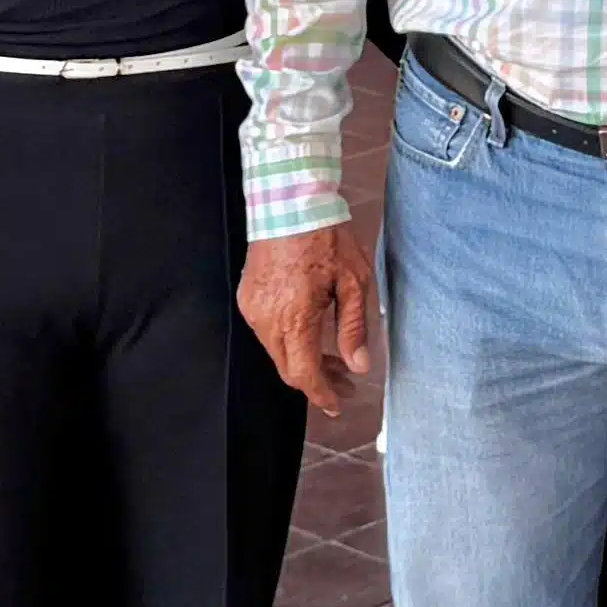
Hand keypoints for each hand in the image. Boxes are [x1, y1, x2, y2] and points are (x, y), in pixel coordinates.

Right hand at [237, 225, 377, 414]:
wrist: (288, 202)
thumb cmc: (326, 237)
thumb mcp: (355, 280)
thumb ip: (354, 327)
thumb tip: (359, 365)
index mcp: (295, 317)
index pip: (304, 374)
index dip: (322, 394)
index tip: (338, 404)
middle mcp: (267, 319)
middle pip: (288, 369)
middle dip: (317, 381)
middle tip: (345, 381)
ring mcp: (252, 309)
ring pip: (276, 352)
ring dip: (303, 361)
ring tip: (334, 357)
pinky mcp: (247, 298)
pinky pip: (267, 333)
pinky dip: (288, 341)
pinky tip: (309, 334)